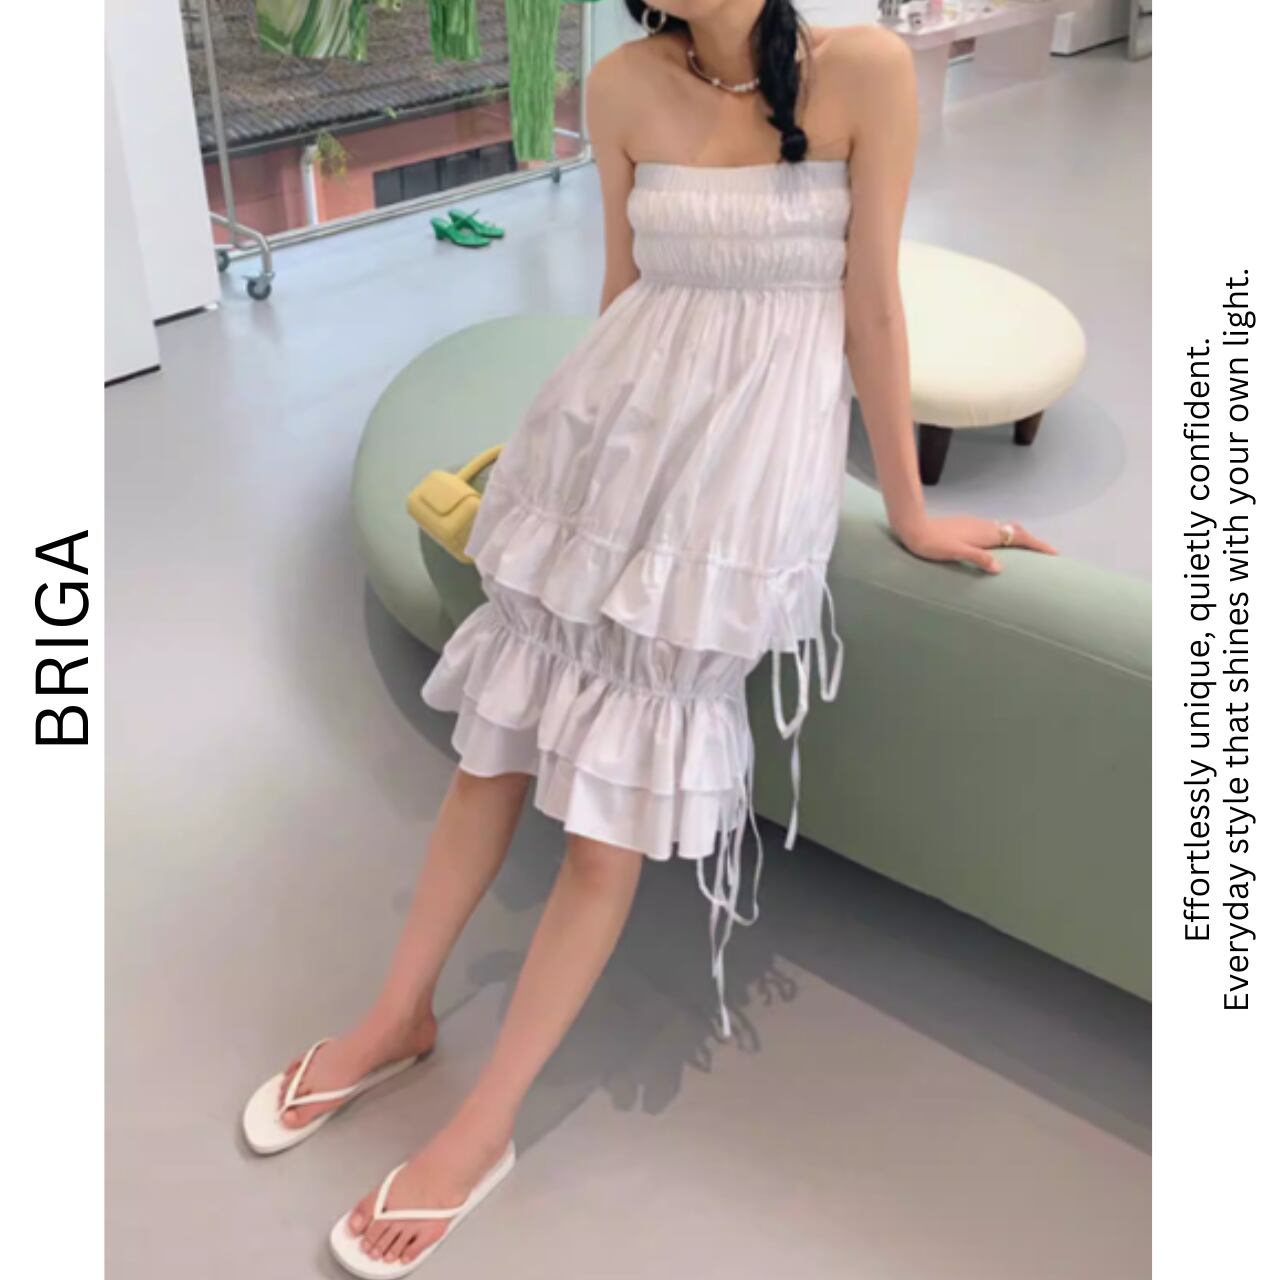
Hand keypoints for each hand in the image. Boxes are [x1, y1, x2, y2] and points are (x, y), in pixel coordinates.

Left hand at [893, 514, 1057, 574]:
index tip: (1054, 553)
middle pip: (1014, 531)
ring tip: (1026, 552)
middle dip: (1031, 541)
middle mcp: (983, 526)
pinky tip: (996, 548)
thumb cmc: (931, 543)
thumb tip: (999, 569)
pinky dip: (1003, 538)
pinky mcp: (965, 526)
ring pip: (1002, 530)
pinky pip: (992, 531)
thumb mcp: (955, 552)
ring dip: (1017, 539)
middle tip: (1045, 553)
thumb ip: (978, 559)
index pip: (1018, 537)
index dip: (1037, 545)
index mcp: (985, 533)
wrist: (912, 526)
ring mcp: (974, 525)